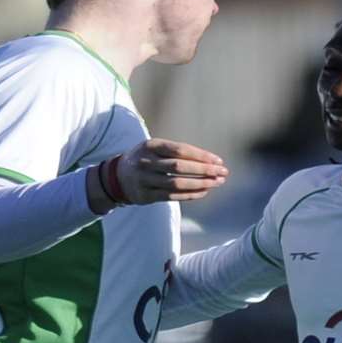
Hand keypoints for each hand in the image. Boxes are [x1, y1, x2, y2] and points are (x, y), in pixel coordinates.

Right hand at [103, 139, 228, 204]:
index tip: (219, 161)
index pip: (180, 150)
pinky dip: (190, 195)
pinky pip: (172, 196)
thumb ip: (179, 152)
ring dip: (200, 184)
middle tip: (223, 173)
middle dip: (204, 170)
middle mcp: (145, 162)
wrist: (118, 176)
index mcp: (150, 146)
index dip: (201, 156)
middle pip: (179, 167)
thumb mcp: (157, 148)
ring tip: (217, 183)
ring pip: (176, 183)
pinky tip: (204, 192)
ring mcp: (144, 180)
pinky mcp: (145, 195)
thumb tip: (212, 161)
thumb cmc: (148, 159)